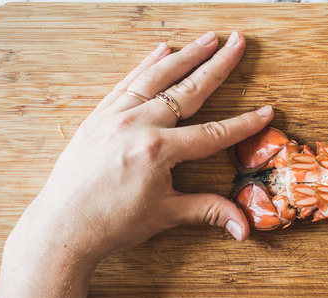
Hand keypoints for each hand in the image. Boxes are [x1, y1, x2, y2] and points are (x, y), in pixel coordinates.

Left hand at [13, 31, 272, 265]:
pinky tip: (161, 51)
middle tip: (237, 43)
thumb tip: (244, 228)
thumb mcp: (166, 215)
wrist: (62, 227)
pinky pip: (126, 83)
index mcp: (158, 150)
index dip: (243, 124)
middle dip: (218, 65)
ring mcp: (114, 117)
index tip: (266, 112)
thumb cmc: (111, 224)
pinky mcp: (97, 117)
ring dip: (185, 56)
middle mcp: (137, 125)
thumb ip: (208, 211)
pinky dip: (145, 65)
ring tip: (207, 39)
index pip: (212, 132)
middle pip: (188, 89)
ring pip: (157, 77)